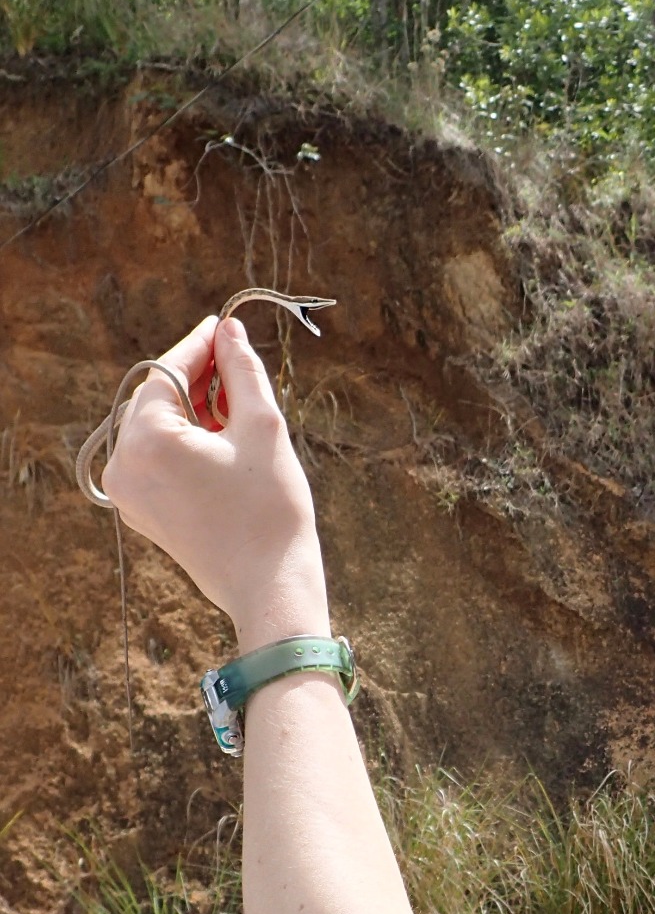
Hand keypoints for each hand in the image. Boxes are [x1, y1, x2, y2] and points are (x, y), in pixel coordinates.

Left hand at [103, 314, 330, 648]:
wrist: (269, 587)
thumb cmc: (271, 512)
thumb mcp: (263, 429)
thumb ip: (242, 371)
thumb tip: (230, 330)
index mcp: (147, 441)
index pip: (167, 372)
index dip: (199, 346)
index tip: (224, 325)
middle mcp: (124, 465)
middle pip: (157, 400)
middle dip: (196, 380)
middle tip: (236, 365)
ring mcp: (129, 493)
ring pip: (157, 429)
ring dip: (193, 412)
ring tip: (238, 410)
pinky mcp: (143, 512)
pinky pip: (157, 460)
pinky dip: (186, 443)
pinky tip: (224, 443)